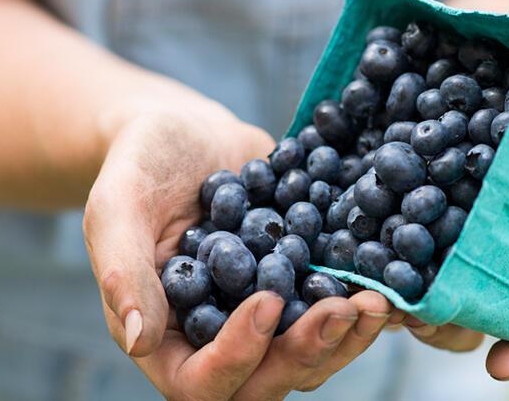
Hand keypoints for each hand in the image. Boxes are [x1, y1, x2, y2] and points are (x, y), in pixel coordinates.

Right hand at [83, 105, 392, 399]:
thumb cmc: (141, 165)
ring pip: (307, 356)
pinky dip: (359, 307)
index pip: (200, 381)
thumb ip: (124, 271)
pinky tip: (390, 283)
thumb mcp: (118, 207)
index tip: (267, 300)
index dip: (237, 356)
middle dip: (308, 351)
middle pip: (265, 380)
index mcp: (167, 333)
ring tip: (377, 301)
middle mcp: (217, 335)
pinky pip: (328, 313)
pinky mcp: (296, 285)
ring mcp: (262, 314)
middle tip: (346, 309)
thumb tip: (138, 340)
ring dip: (345, 337)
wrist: (187, 132)